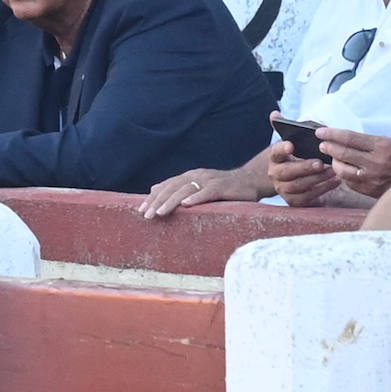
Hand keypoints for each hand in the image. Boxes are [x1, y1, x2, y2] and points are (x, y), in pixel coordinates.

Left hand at [139, 167, 261, 218]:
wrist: (250, 180)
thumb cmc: (223, 188)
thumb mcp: (198, 187)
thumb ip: (178, 189)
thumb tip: (154, 189)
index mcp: (188, 177)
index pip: (166, 186)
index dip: (153, 198)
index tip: (140, 210)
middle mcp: (196, 176)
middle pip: (172, 188)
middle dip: (157, 202)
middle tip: (146, 215)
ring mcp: (209, 180)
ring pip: (185, 190)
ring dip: (171, 202)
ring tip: (159, 212)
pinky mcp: (222, 186)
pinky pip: (207, 192)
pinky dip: (196, 198)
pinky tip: (186, 205)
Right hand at [269, 138, 341, 206]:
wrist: (287, 179)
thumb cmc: (297, 157)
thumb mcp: (295, 143)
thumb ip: (296, 131)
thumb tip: (283, 117)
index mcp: (275, 157)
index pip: (275, 152)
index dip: (282, 149)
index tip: (291, 146)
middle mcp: (275, 174)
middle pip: (286, 172)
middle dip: (304, 167)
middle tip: (320, 163)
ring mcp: (282, 188)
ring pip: (297, 186)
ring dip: (317, 179)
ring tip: (333, 172)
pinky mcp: (292, 200)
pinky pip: (306, 198)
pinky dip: (322, 190)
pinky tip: (334, 182)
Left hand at [316, 128, 390, 198]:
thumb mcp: (388, 142)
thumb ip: (366, 142)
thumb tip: (341, 139)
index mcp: (382, 146)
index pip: (349, 138)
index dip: (331, 134)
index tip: (320, 132)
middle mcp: (376, 162)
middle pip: (342, 153)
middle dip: (328, 148)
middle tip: (323, 145)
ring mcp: (372, 178)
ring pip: (342, 170)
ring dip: (334, 163)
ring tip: (333, 158)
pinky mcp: (370, 191)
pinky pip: (349, 182)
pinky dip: (343, 175)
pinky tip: (343, 170)